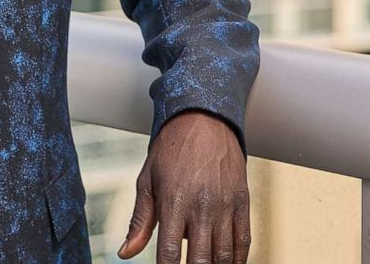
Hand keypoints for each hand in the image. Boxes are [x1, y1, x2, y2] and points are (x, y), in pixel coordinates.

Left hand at [116, 110, 250, 263]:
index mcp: (174, 201)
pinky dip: (237, 259)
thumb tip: (126, 253)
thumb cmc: (170, 152)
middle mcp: (201, 206)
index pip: (170, 253)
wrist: (203, 120)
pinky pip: (244, 240)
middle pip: (201, 260)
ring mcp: (225, 205)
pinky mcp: (242, 201)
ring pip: (224, 255)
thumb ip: (140, 221)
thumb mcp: (147, 181)